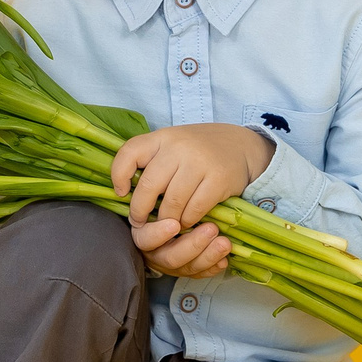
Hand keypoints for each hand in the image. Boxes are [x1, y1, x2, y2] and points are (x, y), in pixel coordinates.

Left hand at [112, 124, 275, 277]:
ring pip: (171, 203)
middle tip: (140, 223)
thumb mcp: (173, 145)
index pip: (130, 152)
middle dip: (140, 211)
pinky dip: (187, 221)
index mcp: (163, 137)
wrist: (242, 146)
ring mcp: (199, 162)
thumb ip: (152, 160)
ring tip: (166, 224)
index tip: (122, 192)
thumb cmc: (198, 150)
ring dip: (166, 220)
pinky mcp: (218, 180)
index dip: (119, 175)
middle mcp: (179, 146)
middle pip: (149, 186)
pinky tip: (186, 222)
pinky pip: (194, 210)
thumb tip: (125, 192)